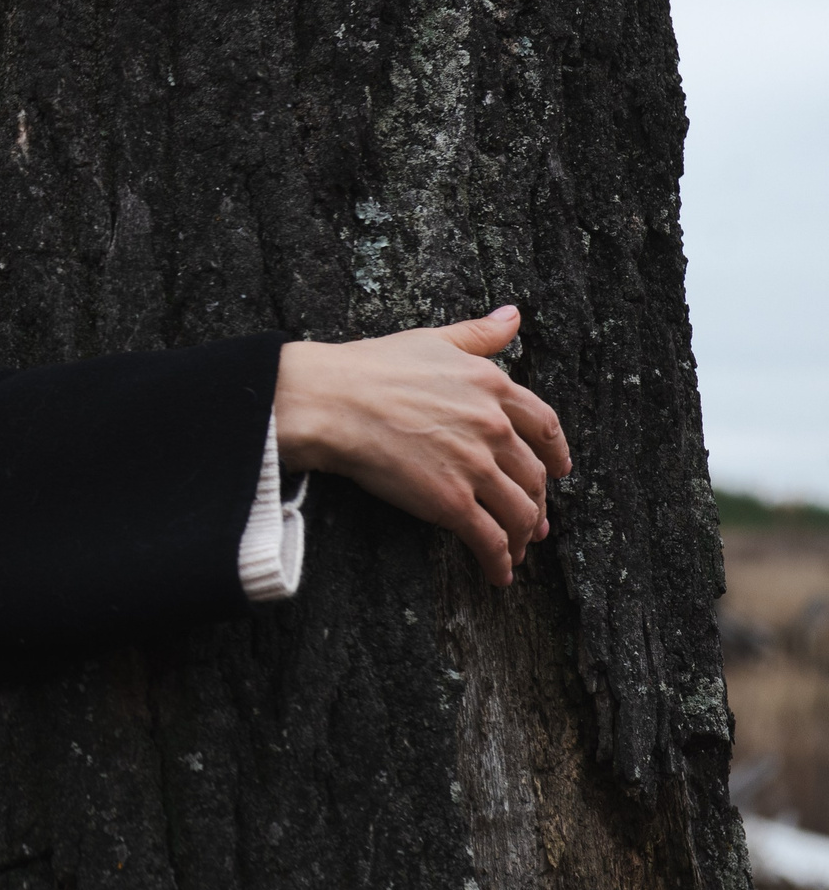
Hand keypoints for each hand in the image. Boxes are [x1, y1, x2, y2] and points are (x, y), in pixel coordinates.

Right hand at [274, 305, 572, 587]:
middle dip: (537, 501)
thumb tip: (514, 316)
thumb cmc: (370, 368)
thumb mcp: (432, 340)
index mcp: (493, 387)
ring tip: (517, 550)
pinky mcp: (452, 502)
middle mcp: (494, 427)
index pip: (545, 425)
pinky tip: (498, 573)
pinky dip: (499, 561)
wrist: (332, 402)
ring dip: (522, 535)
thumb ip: (479, 333)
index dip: (555, 451)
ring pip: (518, 511)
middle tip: (535, 520)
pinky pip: (488, 539)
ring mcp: (476, 467)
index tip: (557, 468)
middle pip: (533, 474)